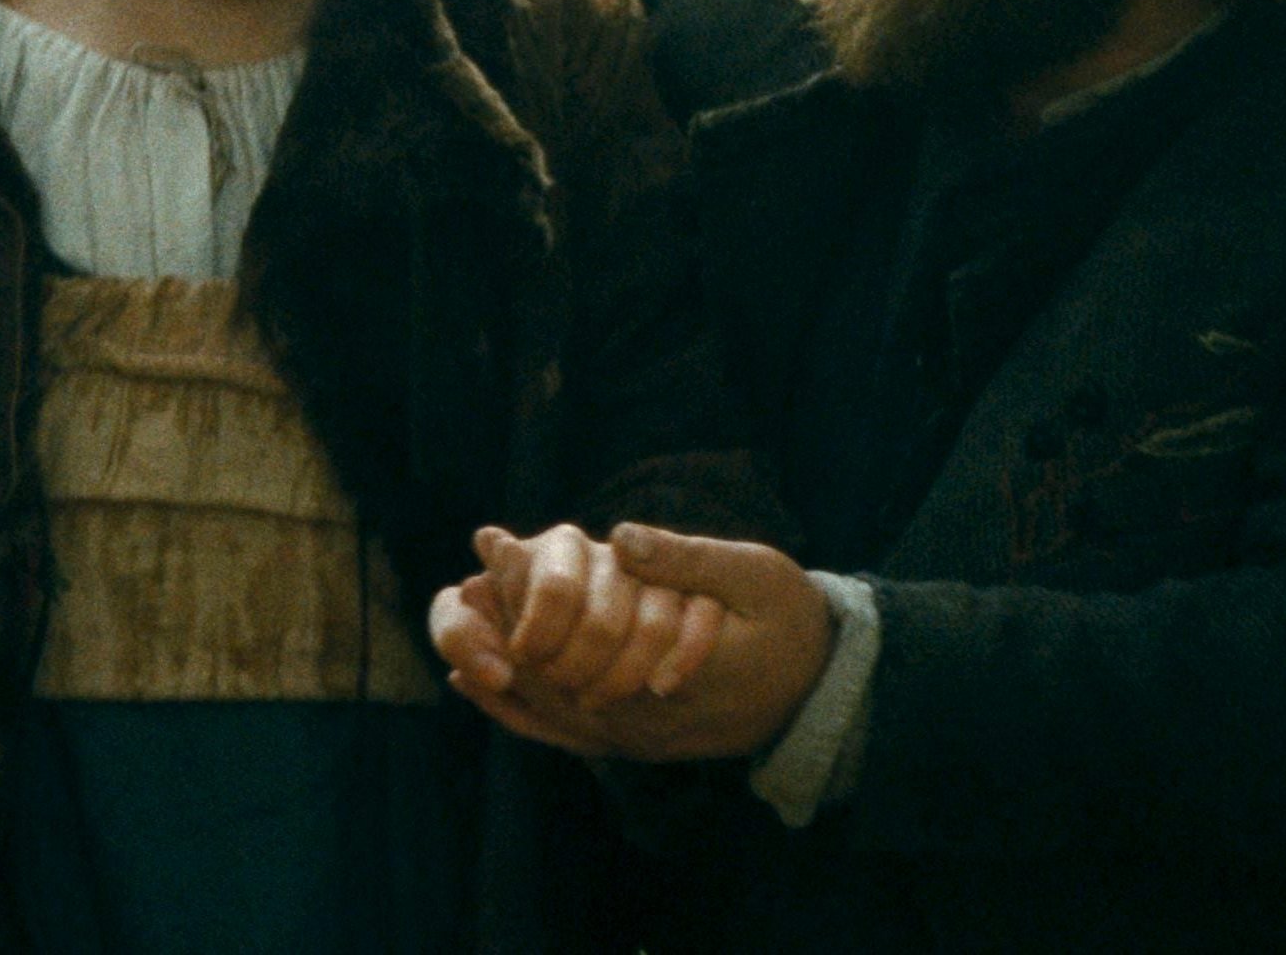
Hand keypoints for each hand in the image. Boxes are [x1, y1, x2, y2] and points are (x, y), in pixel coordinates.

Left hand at [436, 523, 834, 762]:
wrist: (822, 693)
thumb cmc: (792, 624)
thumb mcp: (756, 575)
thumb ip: (687, 559)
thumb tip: (619, 538)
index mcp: (665, 669)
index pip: (569, 632)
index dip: (526, 587)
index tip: (491, 544)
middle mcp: (640, 718)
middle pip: (544, 674)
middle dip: (499, 624)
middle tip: (463, 577)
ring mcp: (636, 740)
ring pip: (547, 711)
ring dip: (502, 667)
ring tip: (464, 614)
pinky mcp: (638, 746)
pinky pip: (564, 736)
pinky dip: (520, 713)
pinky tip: (486, 689)